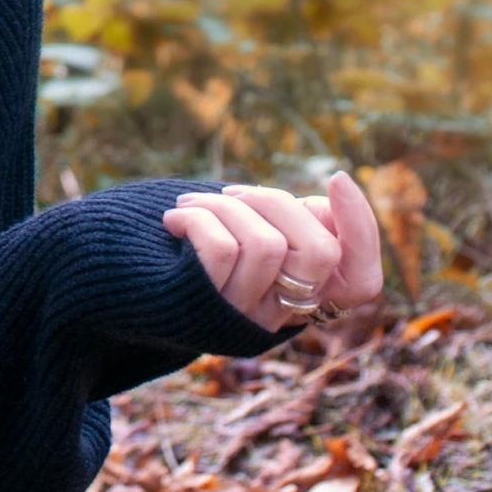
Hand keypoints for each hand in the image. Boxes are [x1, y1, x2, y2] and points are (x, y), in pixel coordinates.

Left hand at [161, 170, 385, 331]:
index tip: (337, 177)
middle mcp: (283, 313)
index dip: (361, 230)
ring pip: (266, 245)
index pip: (361, 282)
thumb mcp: (256, 234)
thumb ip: (295, 224)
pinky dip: (196, 219)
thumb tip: (332, 198)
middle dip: (275, 202)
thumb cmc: (201, 245)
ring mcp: (247, 314)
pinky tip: (174, 221)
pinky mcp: (209, 308)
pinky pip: (222, 250)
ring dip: (224, 207)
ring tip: (190, 205)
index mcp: (304, 294)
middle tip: (232, 195)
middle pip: (319, 252)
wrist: (130, 283)